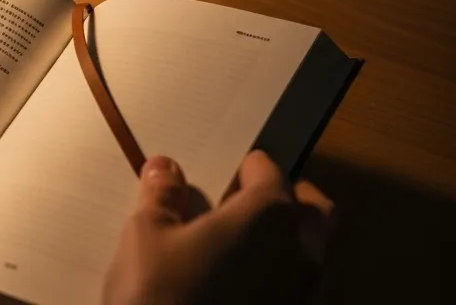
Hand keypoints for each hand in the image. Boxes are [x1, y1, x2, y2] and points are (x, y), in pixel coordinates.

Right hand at [103, 151, 334, 304]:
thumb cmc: (159, 294)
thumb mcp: (146, 236)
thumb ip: (162, 196)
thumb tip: (166, 168)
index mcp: (268, 216)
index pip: (270, 172)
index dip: (246, 167)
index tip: (227, 171)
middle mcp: (301, 253)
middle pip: (313, 211)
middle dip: (287, 199)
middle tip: (246, 203)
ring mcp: (305, 297)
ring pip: (311, 255)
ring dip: (287, 242)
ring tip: (240, 248)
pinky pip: (299, 291)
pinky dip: (279, 279)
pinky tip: (240, 287)